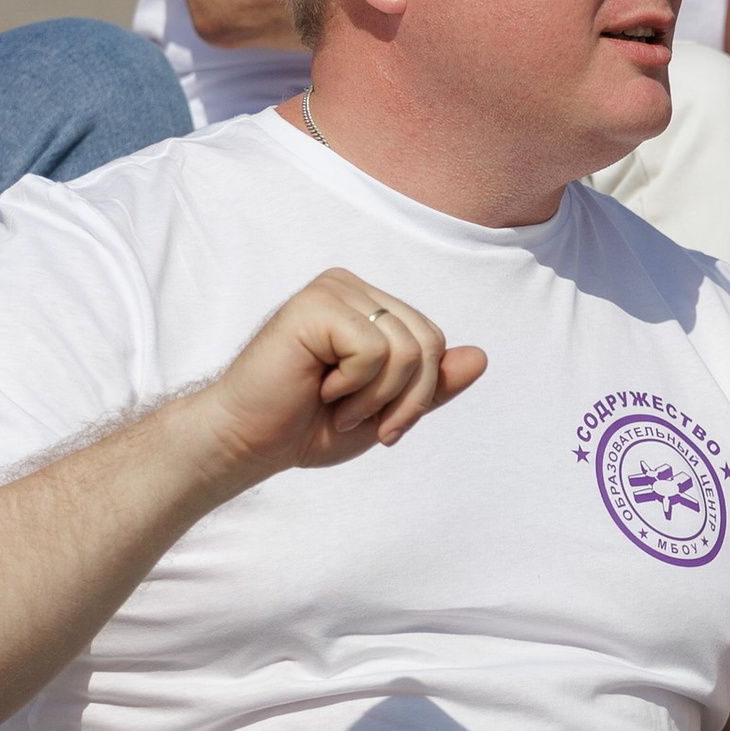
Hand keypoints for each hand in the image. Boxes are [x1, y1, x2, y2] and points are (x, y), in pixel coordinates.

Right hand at [196, 270, 486, 484]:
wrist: (248, 441)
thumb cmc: (308, 425)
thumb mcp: (387, 410)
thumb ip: (432, 385)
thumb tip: (481, 357)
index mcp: (371, 306)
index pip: (434, 340)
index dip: (421, 395)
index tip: (384, 424)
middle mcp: (353, 288)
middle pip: (429, 342)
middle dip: (406, 398)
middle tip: (358, 419)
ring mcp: (333, 291)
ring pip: (406, 348)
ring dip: (376, 397)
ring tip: (335, 403)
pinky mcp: (314, 304)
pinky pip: (373, 350)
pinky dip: (353, 386)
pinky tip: (318, 388)